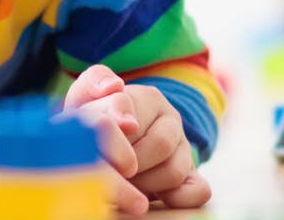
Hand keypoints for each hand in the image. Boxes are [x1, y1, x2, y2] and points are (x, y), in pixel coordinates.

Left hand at [64, 65, 211, 209]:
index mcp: (147, 98)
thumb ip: (95, 83)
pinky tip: (154, 199)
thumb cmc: (95, 122)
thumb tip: (114, 86)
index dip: (118, 130)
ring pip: (175, 170)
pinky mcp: (192, 175)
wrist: (109, 144)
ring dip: (145, 185)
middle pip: (160, 144)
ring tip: (123, 185)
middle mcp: (170, 120)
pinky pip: (198, 190)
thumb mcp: (86, 98)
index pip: (134, 111)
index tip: (103, 145)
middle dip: (129, 165)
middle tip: (107, 173)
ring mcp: (183, 148)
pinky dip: (177, 199)